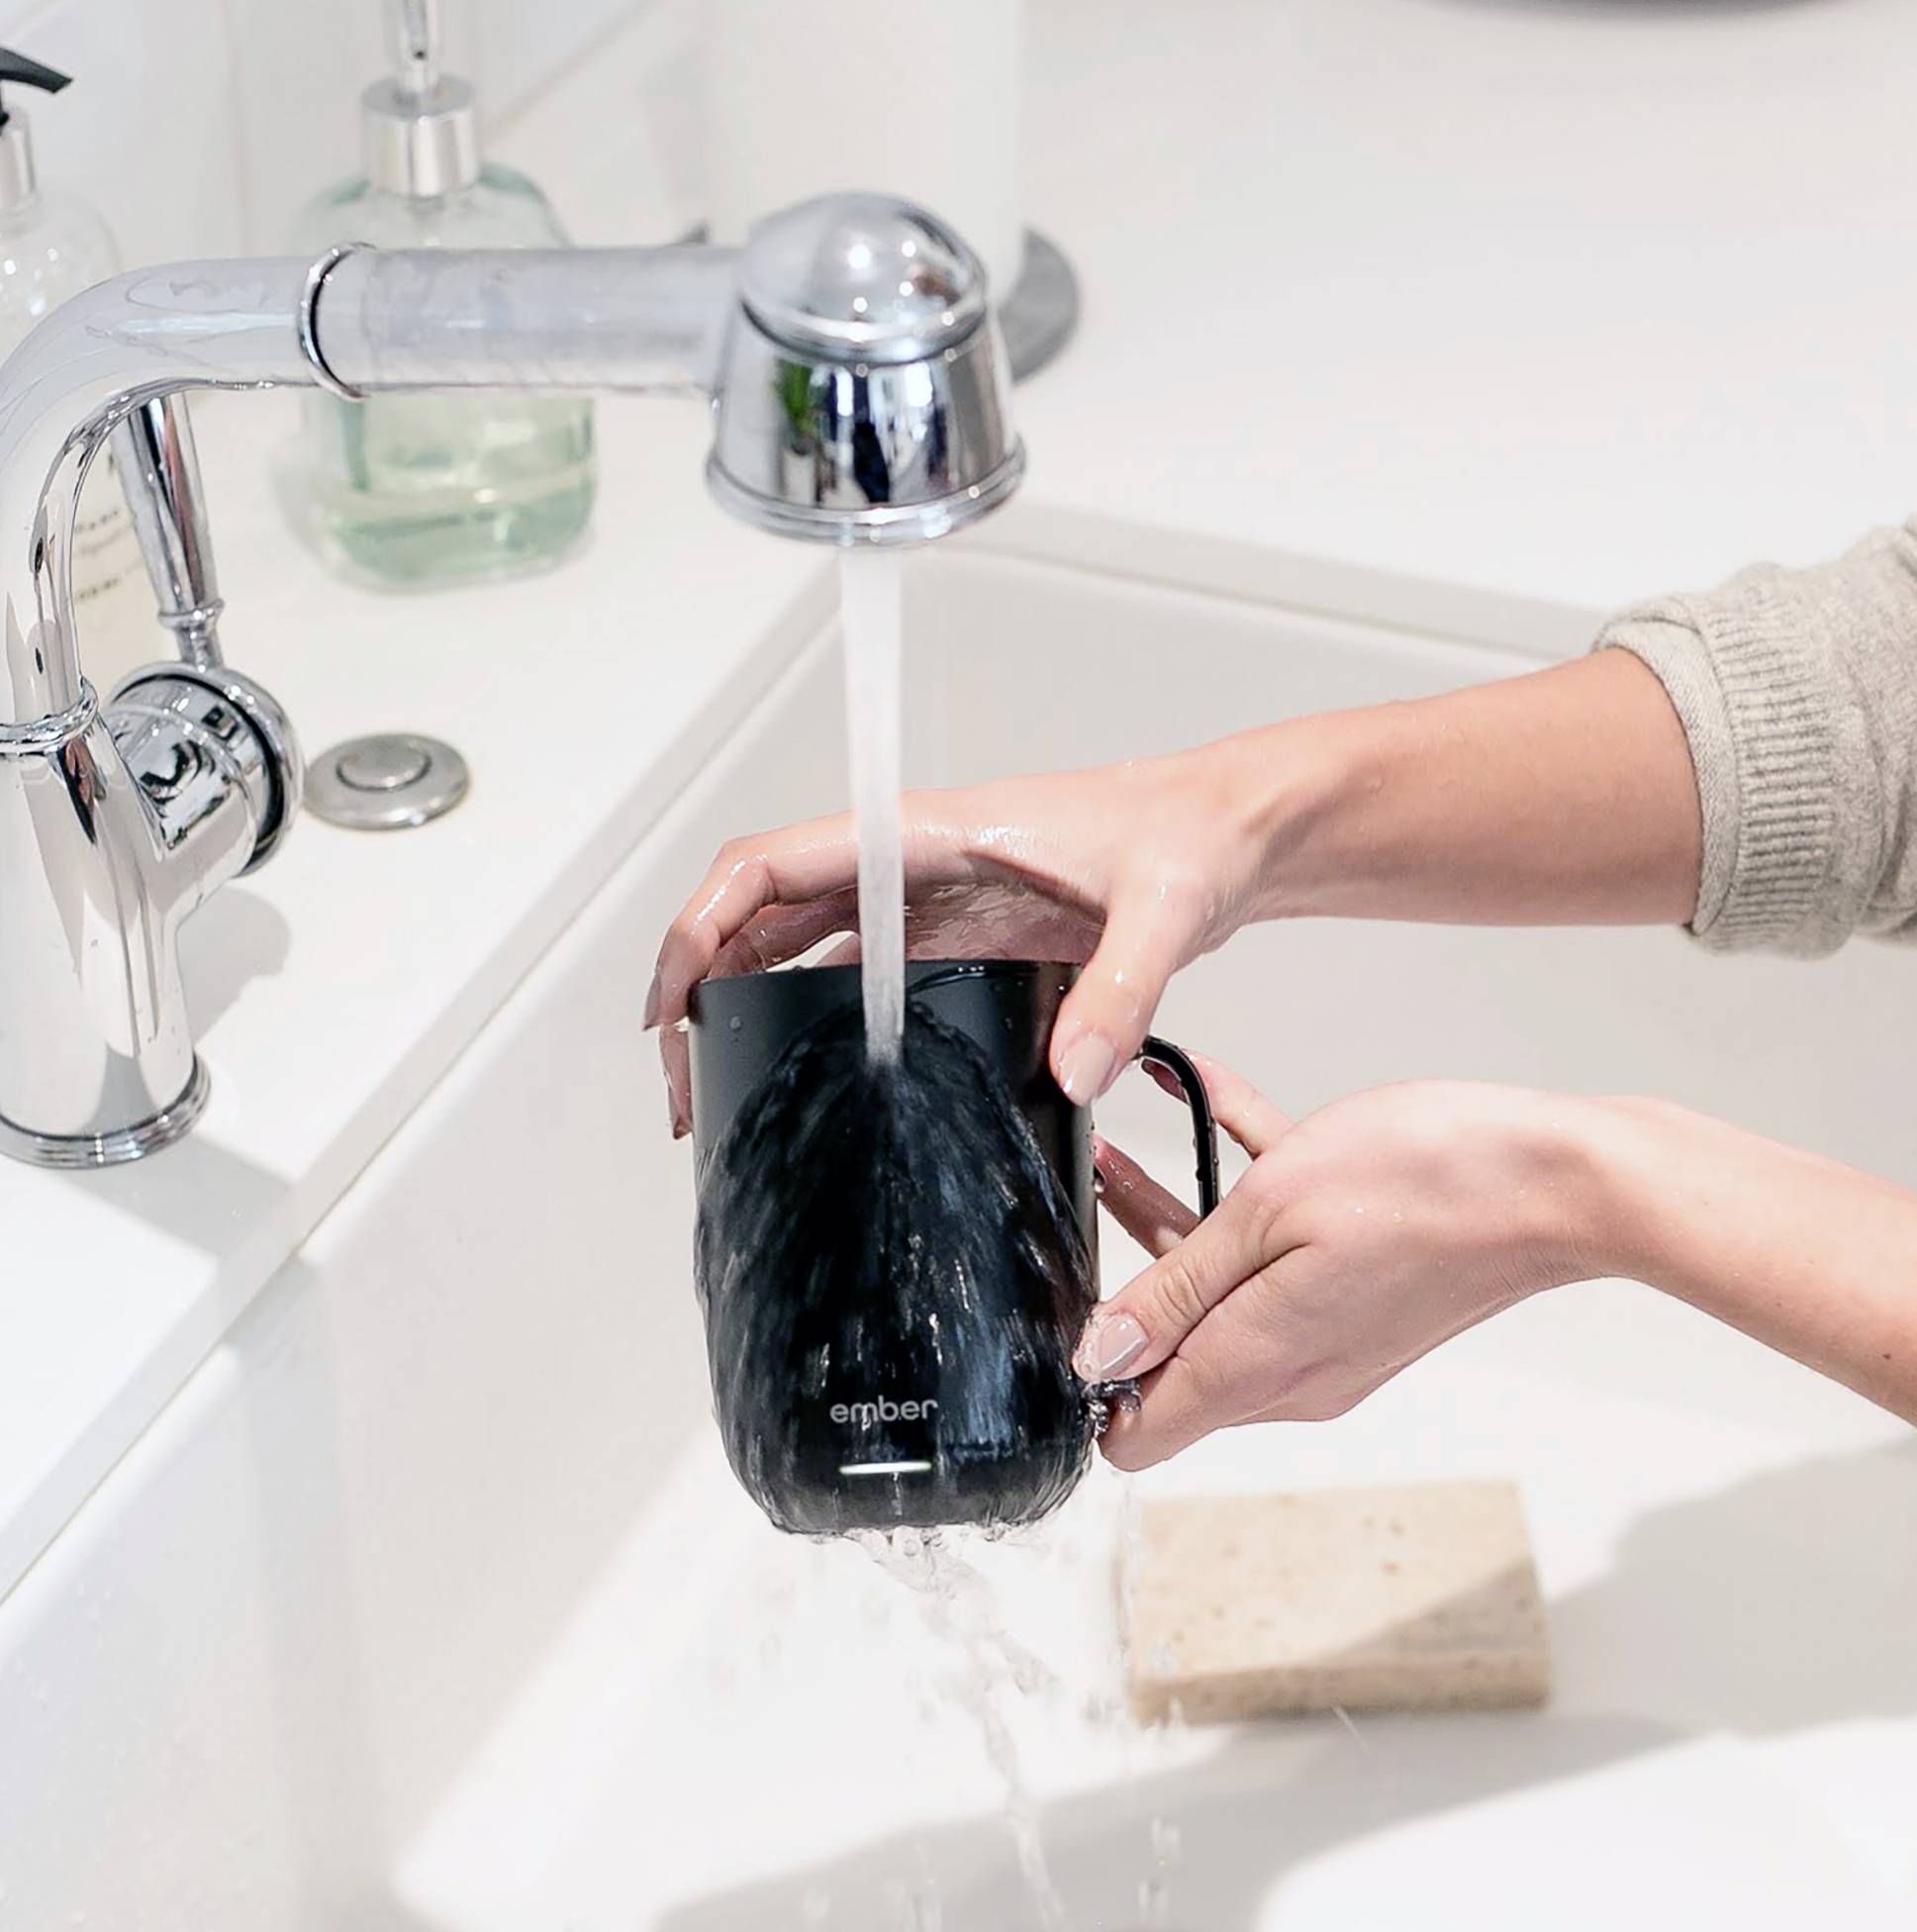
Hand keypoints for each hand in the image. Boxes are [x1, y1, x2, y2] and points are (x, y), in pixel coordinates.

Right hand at [645, 744, 1280, 1133]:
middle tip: (683, 1085)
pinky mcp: (956, 946)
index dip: (703, 924)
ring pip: (796, 950)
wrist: (1231, 836)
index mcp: (927, 834)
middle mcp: (910, 867)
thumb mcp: (1163, 911)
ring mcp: (928, 908)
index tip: (671, 1000)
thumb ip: (1122, 989)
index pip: (773, 863)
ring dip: (743, 1011)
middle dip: (702, 989)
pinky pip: (854, 982)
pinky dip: (805, 1024)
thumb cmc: (1189, 837)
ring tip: (716, 1096)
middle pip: (763, 917)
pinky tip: (797, 1082)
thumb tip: (1077, 1070)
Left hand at [1082, 1056, 1617, 1467]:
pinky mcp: (1362, 1294)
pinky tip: (1205, 1094)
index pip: (1140, 1434)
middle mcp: (1292, 1373)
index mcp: (1258, 1367)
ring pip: (1219, 1292)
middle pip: (1171, 1354)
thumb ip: (1177, 1288)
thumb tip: (1098, 1357)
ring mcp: (1329, 1335)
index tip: (1061, 1308)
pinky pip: (1279, 1250)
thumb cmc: (1427, 1183)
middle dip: (1117, 1283)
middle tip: (1074, 1193)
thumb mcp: (1269, 1215)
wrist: (1562, 1179)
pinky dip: (1240, 1189)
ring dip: (1166, 1220)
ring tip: (1113, 1142)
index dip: (1089, 1387)